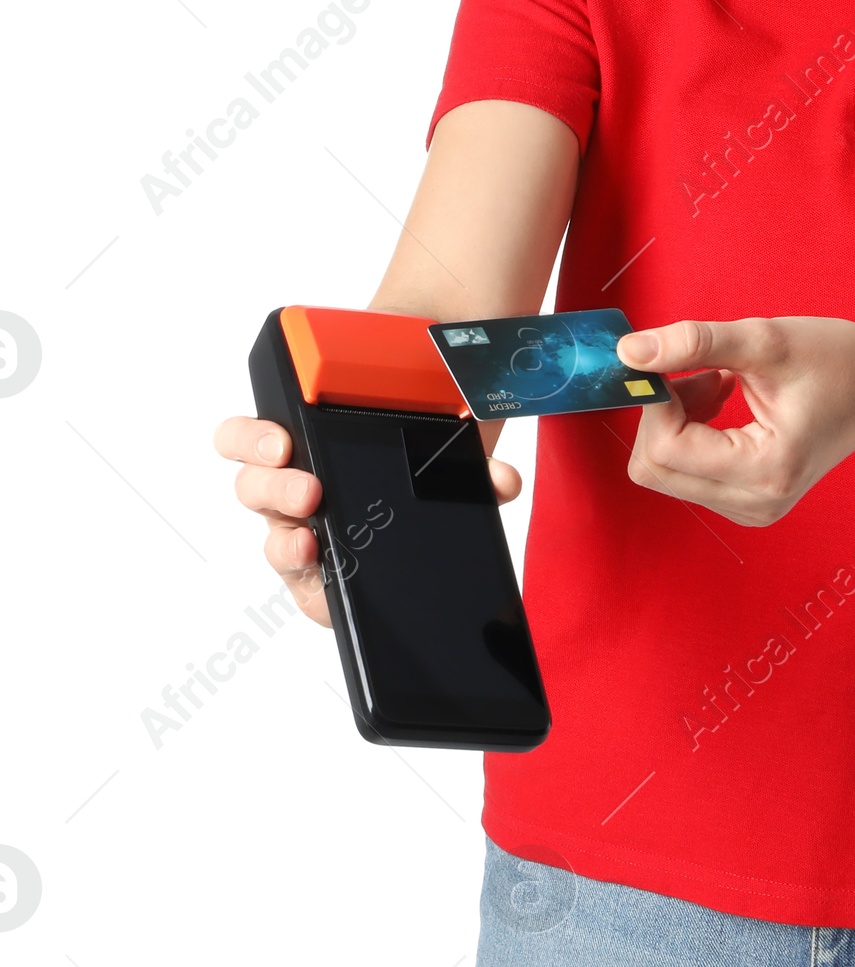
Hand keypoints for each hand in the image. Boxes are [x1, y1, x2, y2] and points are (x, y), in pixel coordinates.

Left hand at [212, 414, 522, 626]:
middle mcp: (308, 523)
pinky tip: (277, 431)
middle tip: (315, 501)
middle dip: (288, 531)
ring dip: (268, 482)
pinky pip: (237, 446)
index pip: (316, 588)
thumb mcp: (454, 467)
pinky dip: (247, 443)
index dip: (312, 585)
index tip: (323, 566)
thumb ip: (477, 483)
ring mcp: (284, 481)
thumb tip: (506, 482)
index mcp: (348, 551)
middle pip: (278, 543)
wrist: (403, 378)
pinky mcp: (266, 438)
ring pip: (253, 494)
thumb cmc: (422, 444)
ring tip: (288, 455)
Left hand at [616, 317, 854, 525]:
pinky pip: (686, 471)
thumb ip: (693, 344)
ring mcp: (750, 508)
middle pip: (655, 469)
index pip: (666, 449)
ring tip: (720, 380)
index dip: (655, 400)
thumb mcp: (765, 340)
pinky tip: (722, 397)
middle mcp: (755, 504)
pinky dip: (690, 430)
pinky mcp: (745, 500)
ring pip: (665, 470)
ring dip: (676, 419)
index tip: (668, 359)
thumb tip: (630, 351)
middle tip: (699, 370)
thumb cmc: (840, 360)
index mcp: (766, 470)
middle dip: (662, 413)